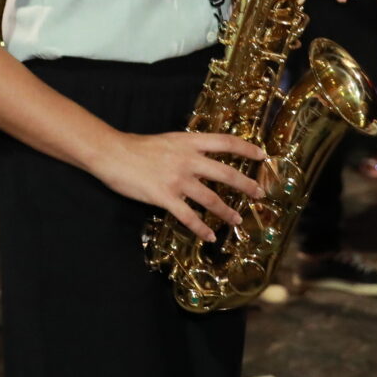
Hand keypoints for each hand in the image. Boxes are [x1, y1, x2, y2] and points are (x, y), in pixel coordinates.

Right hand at [93, 130, 266, 243]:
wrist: (113, 154)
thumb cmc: (139, 147)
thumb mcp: (169, 140)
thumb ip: (188, 148)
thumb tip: (205, 157)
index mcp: (189, 142)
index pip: (225, 142)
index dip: (246, 149)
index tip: (263, 155)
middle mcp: (188, 159)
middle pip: (225, 172)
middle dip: (246, 184)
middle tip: (260, 193)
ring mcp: (177, 179)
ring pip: (210, 198)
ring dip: (226, 211)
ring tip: (238, 220)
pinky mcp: (165, 197)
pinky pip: (188, 216)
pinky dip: (201, 228)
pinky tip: (210, 236)